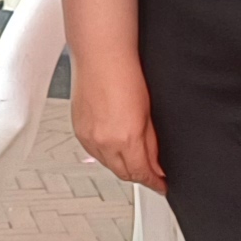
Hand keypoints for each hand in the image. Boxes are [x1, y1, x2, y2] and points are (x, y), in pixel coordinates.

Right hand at [70, 60, 164, 191]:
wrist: (101, 56)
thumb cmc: (125, 74)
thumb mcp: (148, 113)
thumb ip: (150, 143)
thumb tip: (155, 162)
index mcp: (125, 138)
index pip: (141, 173)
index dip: (154, 182)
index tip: (161, 185)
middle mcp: (104, 142)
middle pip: (124, 174)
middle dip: (139, 176)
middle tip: (151, 174)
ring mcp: (89, 138)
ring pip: (108, 165)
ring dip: (122, 166)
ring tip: (134, 159)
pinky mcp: (78, 131)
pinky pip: (94, 153)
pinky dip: (107, 155)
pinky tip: (114, 146)